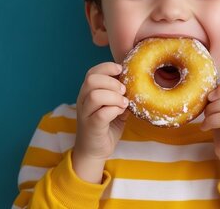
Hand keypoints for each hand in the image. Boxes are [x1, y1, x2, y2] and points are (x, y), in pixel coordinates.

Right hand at [73, 62, 129, 181]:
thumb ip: (121, 94)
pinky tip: (120, 113)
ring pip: (95, 95)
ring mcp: (85, 114)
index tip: (121, 71)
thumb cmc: (106, 126)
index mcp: (87, 92)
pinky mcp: (91, 127)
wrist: (94, 151)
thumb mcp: (114, 106)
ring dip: (114, 97)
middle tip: (124, 91)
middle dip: (112, 82)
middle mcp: (83, 100)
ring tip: (124, 104)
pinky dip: (114, 110)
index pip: (92, 72)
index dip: (107, 67)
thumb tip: (136, 82)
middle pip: (92, 80)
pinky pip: (101, 113)